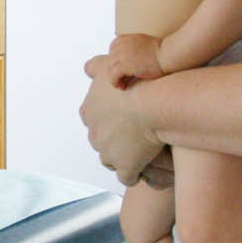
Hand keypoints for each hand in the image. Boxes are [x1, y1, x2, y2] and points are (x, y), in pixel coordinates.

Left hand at [81, 53, 164, 186]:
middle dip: (114, 139)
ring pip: (111, 160)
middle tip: (132, 135)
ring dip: (122, 158)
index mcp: (89, 111)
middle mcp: (94, 133)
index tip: (122, 118)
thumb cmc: (134, 79)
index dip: (109, 120)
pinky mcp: (125, 166)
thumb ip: (96, 66)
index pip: (93, 121)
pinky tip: (143, 169)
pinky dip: (134, 174)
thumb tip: (88, 69)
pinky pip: (127, 177)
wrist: (154, 100)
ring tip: (138, 153)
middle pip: (101, 141)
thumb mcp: (109, 65)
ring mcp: (108, 152)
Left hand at [107, 33, 166, 86]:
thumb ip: (132, 46)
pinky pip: (113, 76)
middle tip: (121, 80)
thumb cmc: (160, 51)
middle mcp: (121, 45)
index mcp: (125, 38)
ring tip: (122, 85)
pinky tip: (123, 87)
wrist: (168, 54)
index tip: (121, 70)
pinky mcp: (125, 65)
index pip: (111, 50)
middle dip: (113, 71)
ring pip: (109, 69)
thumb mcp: (142, 42)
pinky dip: (115, 83)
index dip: (114, 61)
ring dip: (114, 78)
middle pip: (110, 61)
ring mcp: (122, 55)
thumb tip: (126, 58)